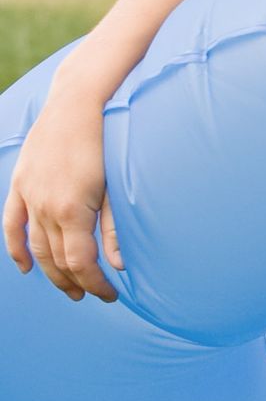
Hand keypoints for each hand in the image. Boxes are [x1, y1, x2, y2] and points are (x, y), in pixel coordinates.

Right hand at [3, 86, 123, 301]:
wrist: (76, 105)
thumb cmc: (106, 142)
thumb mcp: (117, 186)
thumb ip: (116, 228)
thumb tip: (118, 265)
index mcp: (73, 210)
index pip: (81, 262)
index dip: (95, 284)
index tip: (110, 295)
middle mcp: (46, 208)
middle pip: (57, 259)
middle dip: (74, 282)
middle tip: (89, 296)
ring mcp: (29, 197)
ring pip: (34, 247)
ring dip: (49, 271)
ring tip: (67, 287)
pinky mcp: (19, 185)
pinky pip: (11, 225)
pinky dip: (16, 249)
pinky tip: (25, 267)